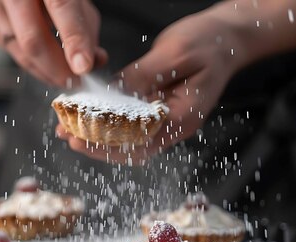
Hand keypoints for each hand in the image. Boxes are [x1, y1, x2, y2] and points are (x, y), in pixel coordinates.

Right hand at [0, 0, 107, 86]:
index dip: (74, 39)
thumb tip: (94, 61)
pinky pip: (15, 53)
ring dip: (48, 71)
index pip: (61, 7)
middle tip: (77, 81)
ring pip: (22, 52)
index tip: (84, 66)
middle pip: (33, 38)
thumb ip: (85, 26)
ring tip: (67, 74)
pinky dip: (35, 64)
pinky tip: (48, 63)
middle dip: (58, 68)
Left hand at [57, 12, 244, 163]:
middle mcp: (174, 125)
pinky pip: (130, 125)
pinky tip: (87, 116)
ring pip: (129, 141)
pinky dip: (107, 123)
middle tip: (68, 137)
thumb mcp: (176, 53)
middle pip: (132, 149)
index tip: (83, 138)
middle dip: (98, 147)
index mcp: (183, 116)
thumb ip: (144, 75)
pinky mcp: (157, 109)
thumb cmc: (209, 43)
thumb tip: (112, 94)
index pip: (142, 142)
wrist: (227, 39)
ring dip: (99, 139)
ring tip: (68, 131)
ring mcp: (166, 119)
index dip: (110, 145)